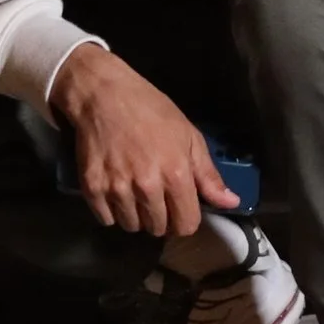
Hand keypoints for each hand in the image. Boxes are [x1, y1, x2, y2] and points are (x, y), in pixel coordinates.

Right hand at [54, 40, 236, 235]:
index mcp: (175, 174)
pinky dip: (111, 211)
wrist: (103, 94)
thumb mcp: (188, 136)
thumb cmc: (150, 110)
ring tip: (133, 191)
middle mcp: (146, 187)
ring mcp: (116, 189)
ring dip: (135, 215)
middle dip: (160, 217)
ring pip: (131, 226)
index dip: (186, 220)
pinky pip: (106, 219)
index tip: (179, 208)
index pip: (186, 225)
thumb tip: (232, 203)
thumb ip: (208, 175)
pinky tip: (115, 189)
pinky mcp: (91, 188)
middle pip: (158, 229)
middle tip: (155, 194)